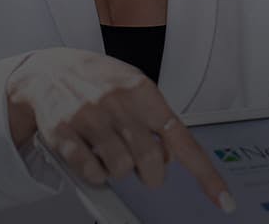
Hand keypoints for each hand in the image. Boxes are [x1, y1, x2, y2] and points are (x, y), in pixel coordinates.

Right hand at [6, 47, 235, 212]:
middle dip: (150, 172)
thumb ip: (152, 116)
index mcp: (139, 88)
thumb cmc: (94, 78)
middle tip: (142, 168)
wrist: (46, 70)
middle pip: (150, 160)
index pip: (180, 137)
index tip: (223, 199)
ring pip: (121, 169)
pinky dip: (95, 173)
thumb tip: (171, 155)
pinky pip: (91, 172)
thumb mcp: (129, 85)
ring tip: (108, 150)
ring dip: (118, 169)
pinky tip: (91, 154)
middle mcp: (116, 101)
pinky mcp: (64, 133)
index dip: (204, 172)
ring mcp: (88, 116)